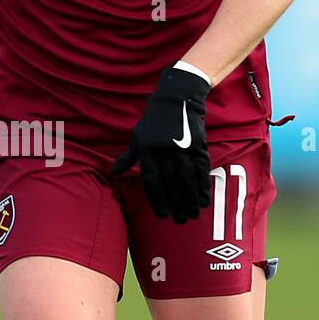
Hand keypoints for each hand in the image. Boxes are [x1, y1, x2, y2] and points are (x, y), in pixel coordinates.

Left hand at [111, 64, 211, 222]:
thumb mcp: (137, 137)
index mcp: (147, 152)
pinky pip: (201, 170)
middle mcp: (163, 152)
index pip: (151, 183)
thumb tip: (114, 172)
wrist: (176, 99)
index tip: (163, 215)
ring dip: (190, 200)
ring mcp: (181, 149)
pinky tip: (203, 199)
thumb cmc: (153, 121)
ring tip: (192, 214)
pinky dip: (202, 186)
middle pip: (170, 185)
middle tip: (180, 220)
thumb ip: (128, 157)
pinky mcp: (197, 145)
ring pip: (186, 180)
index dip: (158, 201)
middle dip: (176, 205)